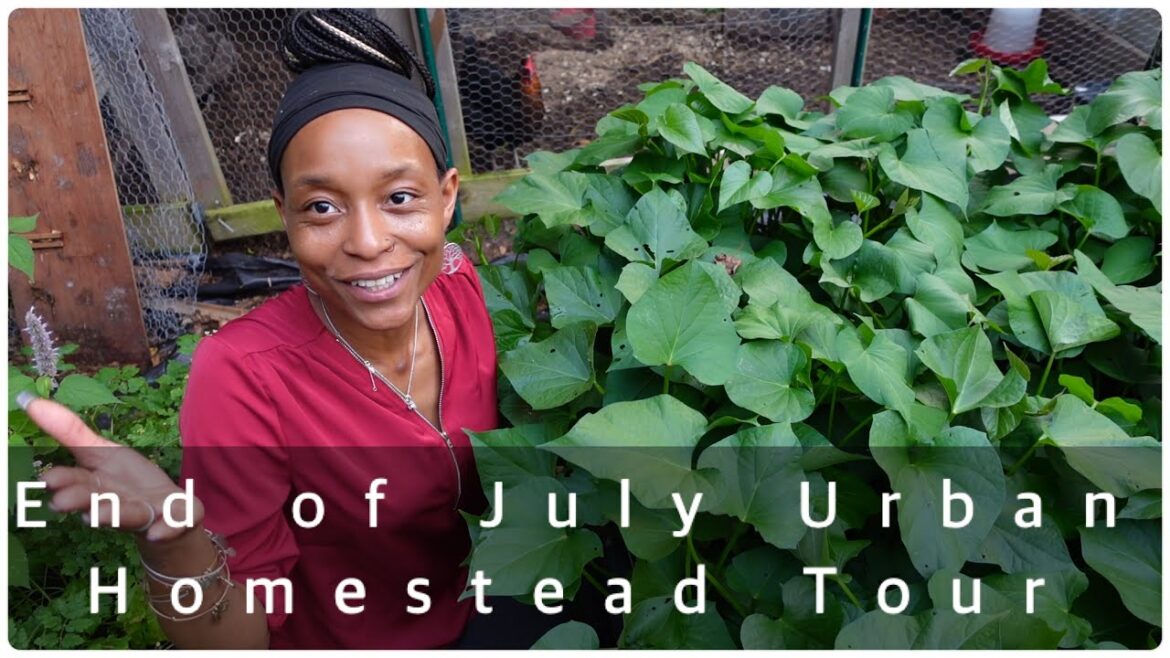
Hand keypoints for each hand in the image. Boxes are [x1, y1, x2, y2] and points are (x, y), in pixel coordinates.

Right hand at [19, 393, 202, 541]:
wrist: (168, 510)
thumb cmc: (127, 481)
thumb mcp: (102, 452)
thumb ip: (70, 431)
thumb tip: (28, 399)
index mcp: (96, 487)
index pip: (75, 483)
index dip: (62, 482)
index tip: (47, 480)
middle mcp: (115, 505)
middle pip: (96, 502)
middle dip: (80, 502)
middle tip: (61, 502)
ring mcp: (146, 513)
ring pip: (128, 516)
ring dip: (114, 514)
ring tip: (102, 514)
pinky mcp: (175, 518)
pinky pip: (172, 524)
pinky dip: (166, 528)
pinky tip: (158, 532)